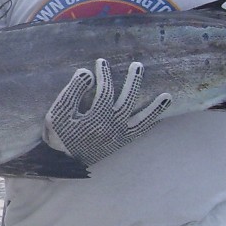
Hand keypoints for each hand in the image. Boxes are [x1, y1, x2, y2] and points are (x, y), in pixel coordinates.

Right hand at [43, 59, 171, 165]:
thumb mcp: (57, 113)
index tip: (101, 62)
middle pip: (127, 100)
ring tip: (167, 96)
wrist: (63, 163)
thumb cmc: (59, 136)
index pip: (105, 90)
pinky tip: (159, 117)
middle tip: (138, 65)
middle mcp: (111, 127)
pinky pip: (139, 133)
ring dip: (154, 107)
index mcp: (96, 118)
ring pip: (141, 119)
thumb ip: (72, 92)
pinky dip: (150, 124)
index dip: (104, 74)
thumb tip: (86, 72)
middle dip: (133, 81)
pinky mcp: (120, 143)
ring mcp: (118, 136)